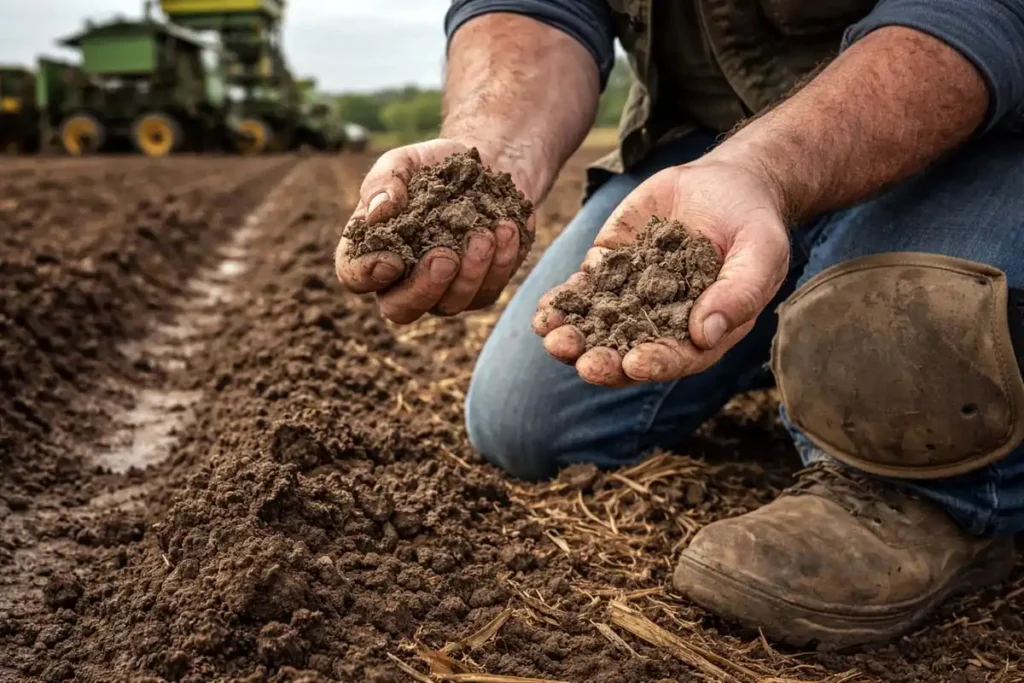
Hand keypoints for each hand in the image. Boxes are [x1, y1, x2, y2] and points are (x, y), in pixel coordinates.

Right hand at [335, 138, 536, 323]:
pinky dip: (501, 262)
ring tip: (483, 234)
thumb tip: (377, 213)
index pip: (355, 277)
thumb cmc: (433, 166)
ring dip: (469, 273)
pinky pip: (487, 290)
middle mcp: (403, 280)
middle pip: (401, 309)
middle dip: (424, 288)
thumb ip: (383, 183)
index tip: (392, 259)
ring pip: (450, 305)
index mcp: (374, 250)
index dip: (368, 274)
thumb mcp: (403, 162)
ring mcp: (443, 290)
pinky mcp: (480, 287)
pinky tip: (506, 229)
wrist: (484, 165)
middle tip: (444, 257)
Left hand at [533, 159, 790, 386]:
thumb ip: (739, 293)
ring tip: (551, 337)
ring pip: (596, 326)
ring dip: (572, 336)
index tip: (634, 363)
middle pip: (627, 352)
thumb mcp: (760, 253)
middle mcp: (661, 324)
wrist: (725, 185)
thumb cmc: (752, 226)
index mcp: (701, 334)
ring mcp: (631, 298)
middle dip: (603, 359)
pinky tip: (543, 310)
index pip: (676, 357)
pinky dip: (562, 302)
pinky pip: (581, 291)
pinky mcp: (609, 268)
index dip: (655, 363)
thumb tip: (705, 334)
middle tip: (582, 363)